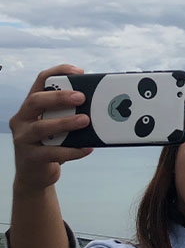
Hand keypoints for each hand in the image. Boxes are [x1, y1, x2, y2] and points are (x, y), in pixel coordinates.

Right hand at [9, 64, 93, 192]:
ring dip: (65, 123)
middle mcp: (23, 118)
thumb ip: (69, 114)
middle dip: (59, 97)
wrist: (36, 175)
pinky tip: (87, 148)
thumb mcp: (58, 126)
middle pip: (36, 100)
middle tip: (81, 97)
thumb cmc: (51, 145)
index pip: (41, 81)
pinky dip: (72, 150)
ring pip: (41, 127)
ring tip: (85, 121)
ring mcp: (23, 137)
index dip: (58, 72)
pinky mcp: (30, 157)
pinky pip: (51, 152)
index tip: (80, 72)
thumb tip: (99, 106)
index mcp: (31, 106)